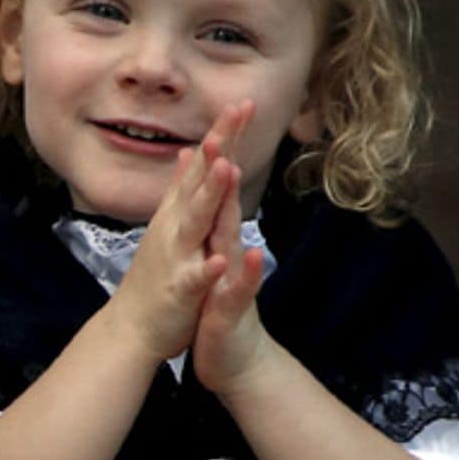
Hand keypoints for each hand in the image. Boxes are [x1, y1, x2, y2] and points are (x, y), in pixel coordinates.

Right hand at [104, 104, 249, 363]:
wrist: (131, 329)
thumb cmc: (156, 278)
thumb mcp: (168, 226)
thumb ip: (180, 191)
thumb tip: (185, 156)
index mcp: (177, 213)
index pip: (201, 166)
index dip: (220, 135)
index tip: (239, 104)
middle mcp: (174, 227)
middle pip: (199, 180)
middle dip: (217, 146)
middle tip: (235, 112)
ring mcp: (176, 256)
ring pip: (195, 221)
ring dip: (209, 195)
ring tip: (225, 167)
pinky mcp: (180, 290)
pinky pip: (195, 278)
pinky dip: (207, 269)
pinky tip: (221, 261)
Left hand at [191, 101, 277, 392]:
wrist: (233, 355)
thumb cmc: (215, 301)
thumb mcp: (206, 250)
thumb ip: (209, 211)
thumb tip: (206, 174)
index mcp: (216, 234)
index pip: (218, 183)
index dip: (221, 144)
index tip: (227, 104)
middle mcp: (229, 247)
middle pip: (229, 197)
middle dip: (228, 158)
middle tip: (232, 117)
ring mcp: (234, 274)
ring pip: (233, 236)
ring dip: (233, 205)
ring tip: (234, 172)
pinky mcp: (232, 306)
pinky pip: (240, 287)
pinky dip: (246, 272)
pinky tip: (252, 254)